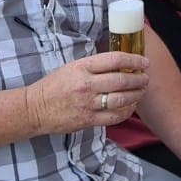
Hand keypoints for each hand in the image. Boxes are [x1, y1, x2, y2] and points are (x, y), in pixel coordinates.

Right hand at [25, 53, 149, 135]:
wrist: (34, 109)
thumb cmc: (54, 85)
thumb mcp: (72, 67)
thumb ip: (94, 66)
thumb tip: (121, 63)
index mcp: (82, 67)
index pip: (114, 60)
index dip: (134, 60)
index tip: (143, 62)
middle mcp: (86, 85)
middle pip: (122, 80)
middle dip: (139, 79)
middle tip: (145, 78)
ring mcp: (88, 104)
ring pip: (121, 99)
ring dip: (136, 94)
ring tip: (141, 91)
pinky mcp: (88, 120)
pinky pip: (114, 116)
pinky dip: (127, 111)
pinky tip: (131, 106)